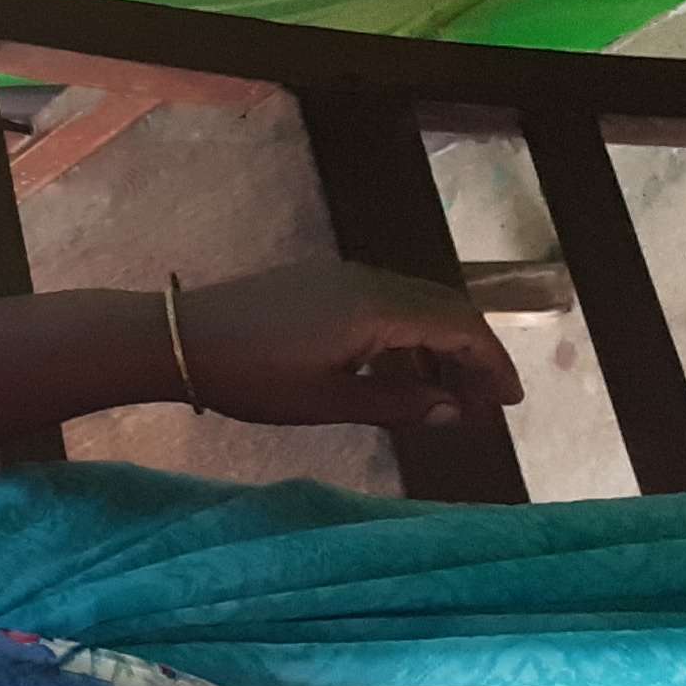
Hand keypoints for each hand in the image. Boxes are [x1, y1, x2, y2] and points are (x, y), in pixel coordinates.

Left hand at [168, 261, 520, 430]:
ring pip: (414, 304)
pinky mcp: (318, 282)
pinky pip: (383, 302)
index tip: (510, 402)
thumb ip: (397, 403)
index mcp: (378, 307)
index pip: (460, 327)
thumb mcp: (328, 400)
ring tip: (445, 396)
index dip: (492, 364)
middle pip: (444, 309)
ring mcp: (341, 275)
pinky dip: (405, 336)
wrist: (176, 338)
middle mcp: (368, 279)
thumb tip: (455, 410)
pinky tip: (397, 373)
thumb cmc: (250, 376)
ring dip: (438, 346)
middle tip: (484, 405)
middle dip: (472, 356)